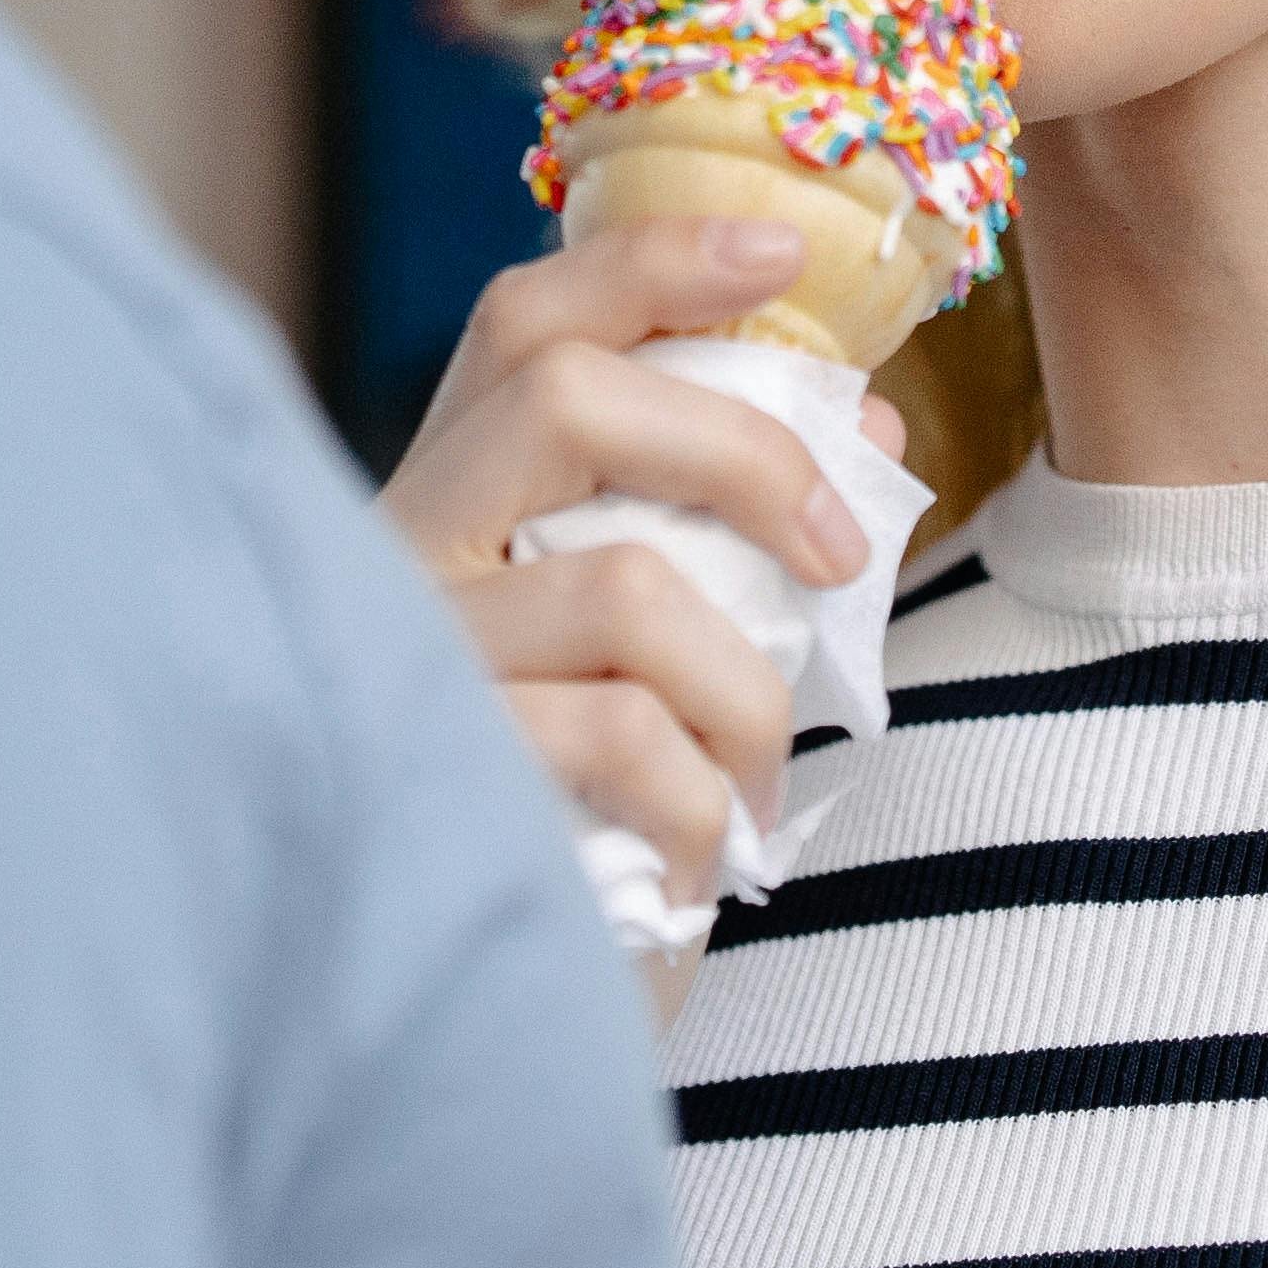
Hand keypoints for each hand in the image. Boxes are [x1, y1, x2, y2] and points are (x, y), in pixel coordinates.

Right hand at [380, 221, 910, 910]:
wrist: (477, 1018)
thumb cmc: (586, 814)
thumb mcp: (658, 649)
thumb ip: (730, 534)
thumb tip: (870, 425)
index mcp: (449, 501)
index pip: (523, 323)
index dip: (653, 261)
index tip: (784, 249)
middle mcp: (397, 556)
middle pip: (565, 398)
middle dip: (742, 449)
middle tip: (837, 551)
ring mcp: (411, 664)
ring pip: (626, 587)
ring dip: (745, 685)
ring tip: (750, 771)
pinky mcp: (442, 777)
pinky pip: (624, 738)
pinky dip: (702, 795)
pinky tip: (697, 853)